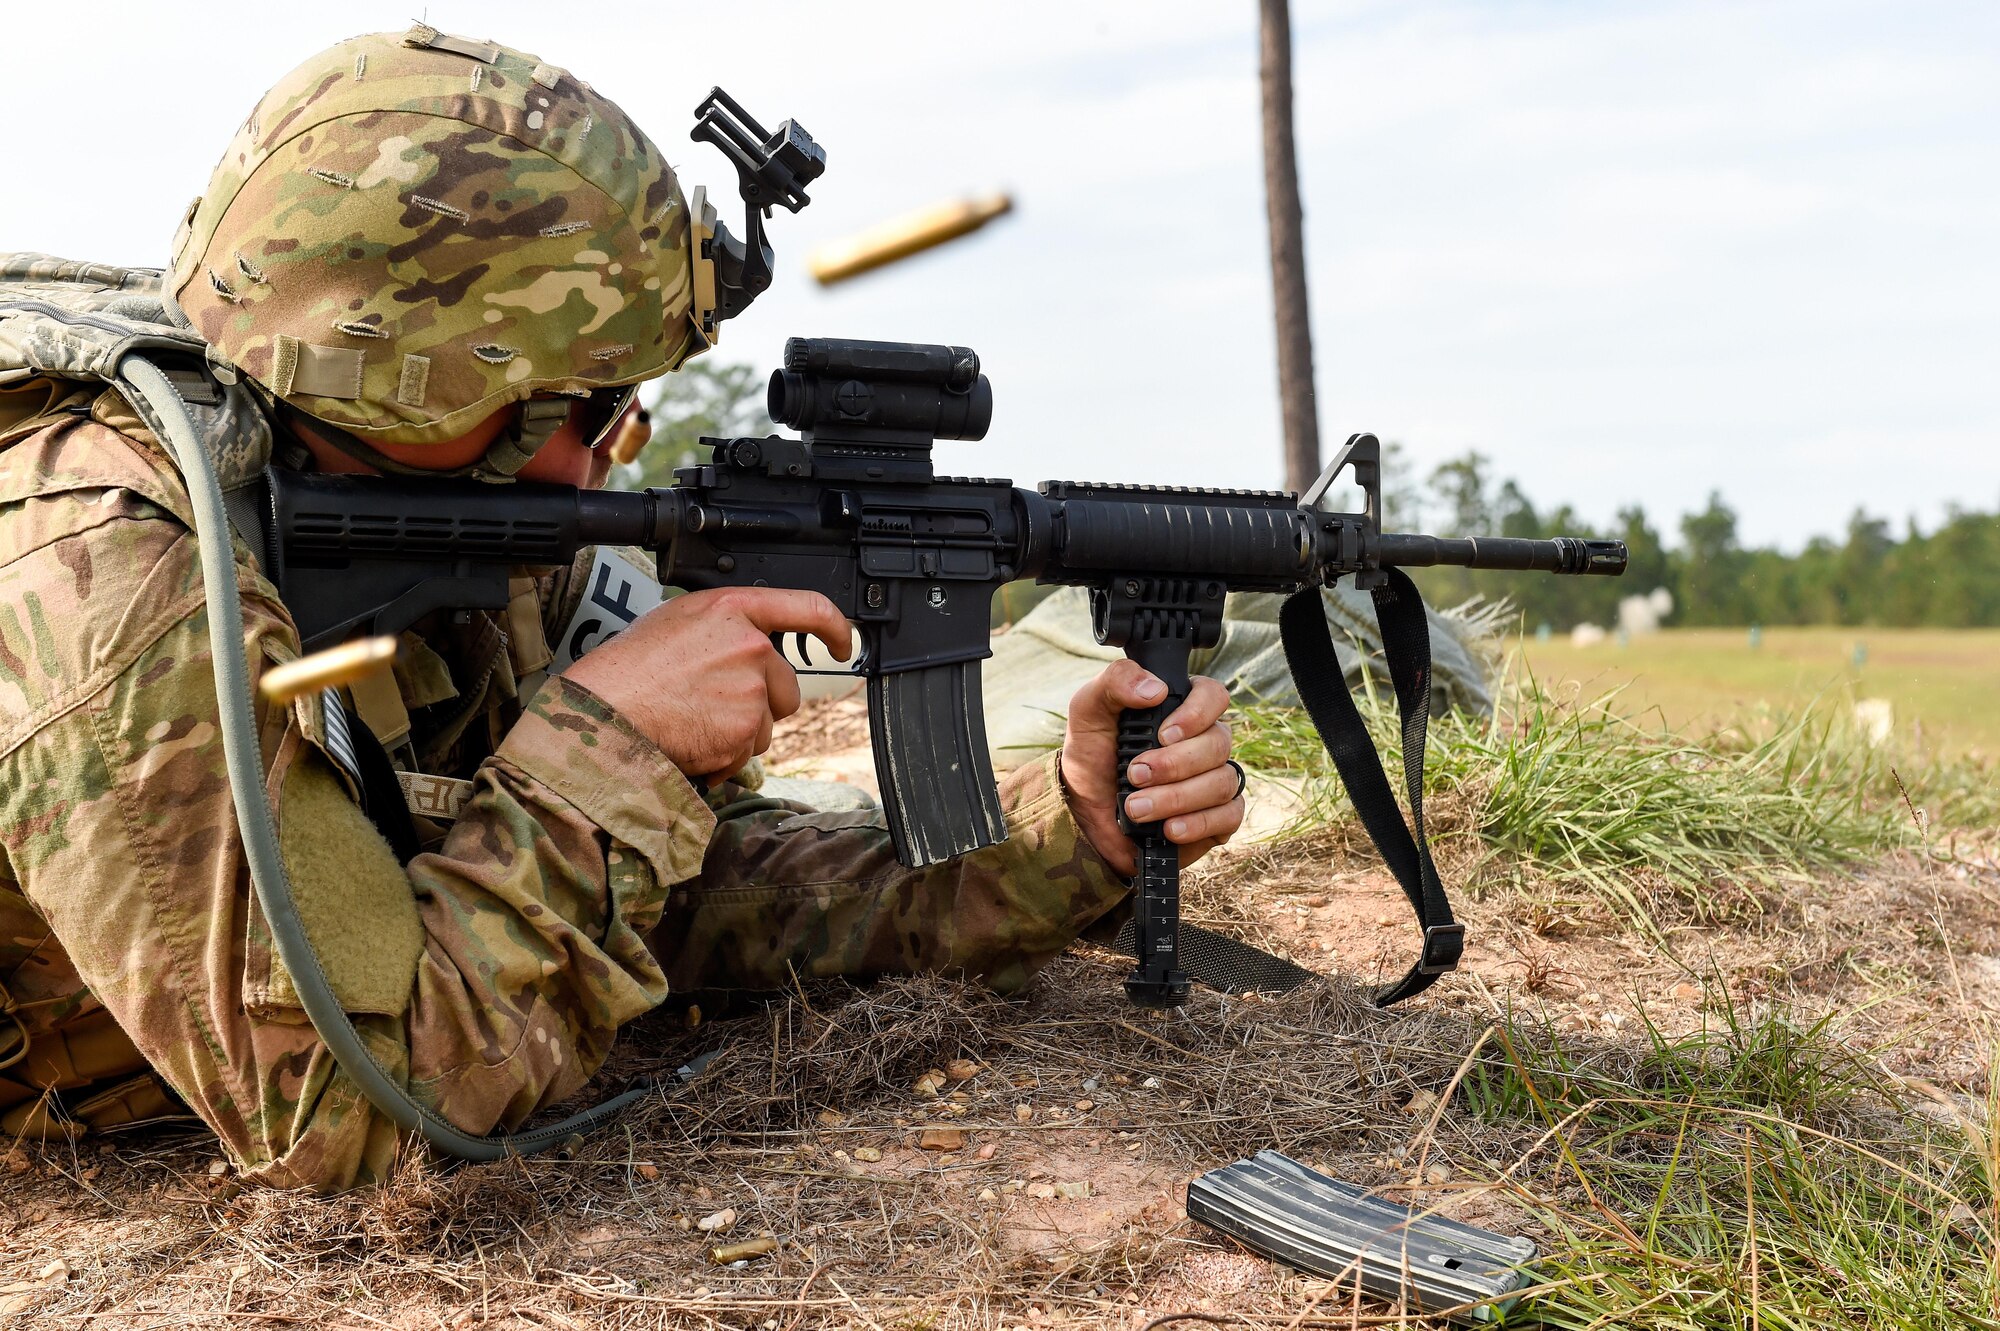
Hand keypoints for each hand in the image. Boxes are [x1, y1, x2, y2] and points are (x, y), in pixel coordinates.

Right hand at [564, 586, 850, 781]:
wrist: (605, 713)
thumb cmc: (629, 669)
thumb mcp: (680, 621)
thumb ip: (726, 628)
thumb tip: (755, 645)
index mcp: (733, 610)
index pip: (809, 608)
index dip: (835, 628)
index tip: (844, 644)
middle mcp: (750, 645)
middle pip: (786, 686)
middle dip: (760, 702)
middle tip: (710, 703)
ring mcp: (751, 689)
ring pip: (768, 724)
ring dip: (740, 731)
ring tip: (693, 720)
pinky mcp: (746, 730)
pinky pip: (749, 753)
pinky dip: (725, 756)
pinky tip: (692, 740)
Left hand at [1059, 662, 1242, 877]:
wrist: (1085, 813)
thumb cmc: (1092, 757)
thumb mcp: (1089, 711)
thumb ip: (1115, 682)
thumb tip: (1155, 688)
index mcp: (1182, 709)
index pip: (1213, 696)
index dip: (1197, 713)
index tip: (1164, 734)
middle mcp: (1205, 742)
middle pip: (1218, 744)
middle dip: (1174, 764)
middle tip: (1135, 775)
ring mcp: (1214, 779)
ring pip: (1221, 782)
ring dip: (1177, 798)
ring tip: (1137, 807)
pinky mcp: (1217, 817)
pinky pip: (1229, 817)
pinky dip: (1198, 823)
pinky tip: (1169, 828)